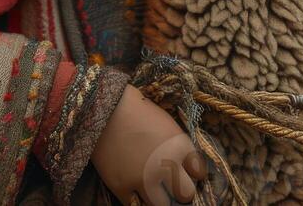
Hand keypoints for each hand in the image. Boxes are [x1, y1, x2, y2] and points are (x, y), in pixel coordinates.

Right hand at [90, 83, 206, 205]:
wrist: (103, 106)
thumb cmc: (136, 109)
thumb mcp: (166, 123)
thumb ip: (177, 146)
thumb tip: (184, 167)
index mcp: (179, 146)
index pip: (199, 173)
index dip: (192, 172)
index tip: (185, 170)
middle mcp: (166, 166)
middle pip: (186, 194)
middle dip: (180, 189)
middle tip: (171, 184)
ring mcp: (144, 179)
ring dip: (159, 197)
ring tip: (151, 188)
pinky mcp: (122, 187)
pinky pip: (134, 205)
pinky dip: (134, 198)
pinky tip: (132, 187)